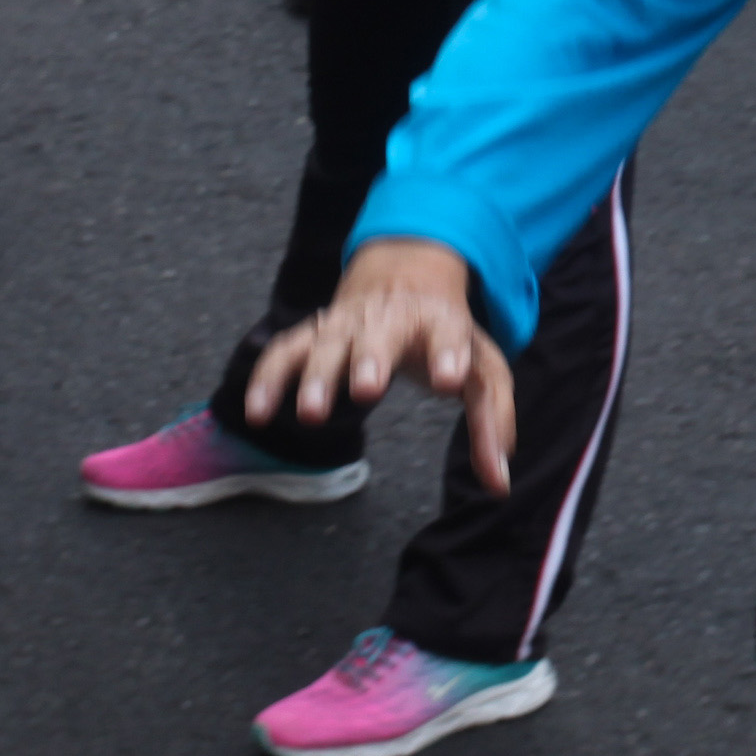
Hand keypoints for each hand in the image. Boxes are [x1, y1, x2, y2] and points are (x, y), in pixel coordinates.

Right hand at [242, 239, 512, 489]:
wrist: (407, 270)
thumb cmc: (447, 334)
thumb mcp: (483, 369)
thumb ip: (492, 423)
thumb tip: (498, 485)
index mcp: (440, 319)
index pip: (449, 332)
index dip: (449, 353)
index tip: (449, 378)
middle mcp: (391, 317)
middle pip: (380, 335)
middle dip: (371, 359)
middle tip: (367, 388)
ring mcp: (348, 323)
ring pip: (328, 343)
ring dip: (317, 375)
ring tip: (311, 415)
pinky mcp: (315, 333)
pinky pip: (286, 351)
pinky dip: (268, 377)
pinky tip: (257, 412)